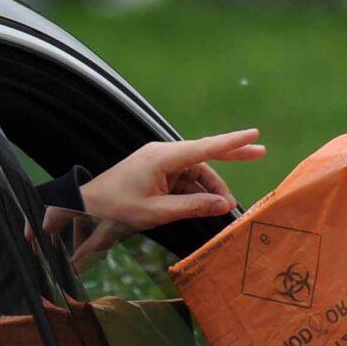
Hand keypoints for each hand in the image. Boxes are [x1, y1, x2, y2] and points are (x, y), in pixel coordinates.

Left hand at [80, 130, 264, 229]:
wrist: (85, 207)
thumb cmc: (116, 208)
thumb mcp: (157, 212)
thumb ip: (193, 206)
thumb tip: (223, 204)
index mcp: (163, 157)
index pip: (205, 147)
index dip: (232, 142)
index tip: (254, 134)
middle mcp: (165, 154)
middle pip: (205, 157)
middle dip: (232, 160)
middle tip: (261, 153)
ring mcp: (161, 162)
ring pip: (196, 173)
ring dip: (210, 190)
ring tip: (225, 209)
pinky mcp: (157, 172)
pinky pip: (184, 180)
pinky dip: (196, 192)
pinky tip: (206, 206)